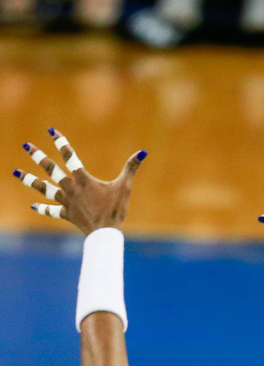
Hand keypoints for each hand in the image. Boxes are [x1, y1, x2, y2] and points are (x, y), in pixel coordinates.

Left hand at [13, 130, 146, 233]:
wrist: (105, 234)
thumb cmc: (115, 209)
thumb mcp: (125, 186)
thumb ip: (131, 168)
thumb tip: (143, 152)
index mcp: (83, 179)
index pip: (69, 156)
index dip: (60, 142)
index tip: (51, 131)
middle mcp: (71, 188)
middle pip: (50, 169)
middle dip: (38, 156)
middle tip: (26, 146)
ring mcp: (67, 201)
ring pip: (44, 188)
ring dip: (30, 180)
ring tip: (16, 172)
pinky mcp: (67, 214)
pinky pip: (52, 210)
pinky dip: (43, 208)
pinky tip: (33, 206)